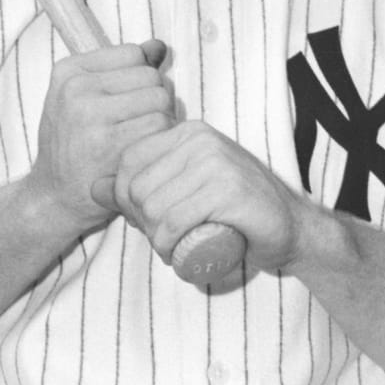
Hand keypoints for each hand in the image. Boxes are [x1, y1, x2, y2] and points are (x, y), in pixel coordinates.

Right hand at [26, 39, 175, 235]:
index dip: (141, 79)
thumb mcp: (86, 99)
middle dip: (155, 101)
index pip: (134, 54)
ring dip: (162, 122)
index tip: (126, 103)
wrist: (54, 197)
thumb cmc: (75, 146)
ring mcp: (90, 115)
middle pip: (152, 77)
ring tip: (140, 140)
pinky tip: (142, 154)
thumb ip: (123, 70)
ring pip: (161, 101)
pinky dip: (161, 142)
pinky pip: (161, 128)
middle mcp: (76, 88)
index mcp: (68, 71)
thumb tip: (158, 46)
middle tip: (136, 126)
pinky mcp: (109, 143)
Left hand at [112, 121, 307, 276]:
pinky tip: (178, 253)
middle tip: (162, 239)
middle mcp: (200, 139)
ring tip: (174, 247)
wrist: (291, 228)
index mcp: (186, 131)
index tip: (145, 220)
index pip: (128, 163)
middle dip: (140, 222)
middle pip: (138, 188)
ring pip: (154, 207)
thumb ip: (141, 183)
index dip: (124, 199)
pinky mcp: (229, 191)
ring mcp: (217, 163)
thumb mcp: (183, 187)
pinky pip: (176, 221)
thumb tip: (93, 188)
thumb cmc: (234, 210)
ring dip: (155, 239)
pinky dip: (168, 245)